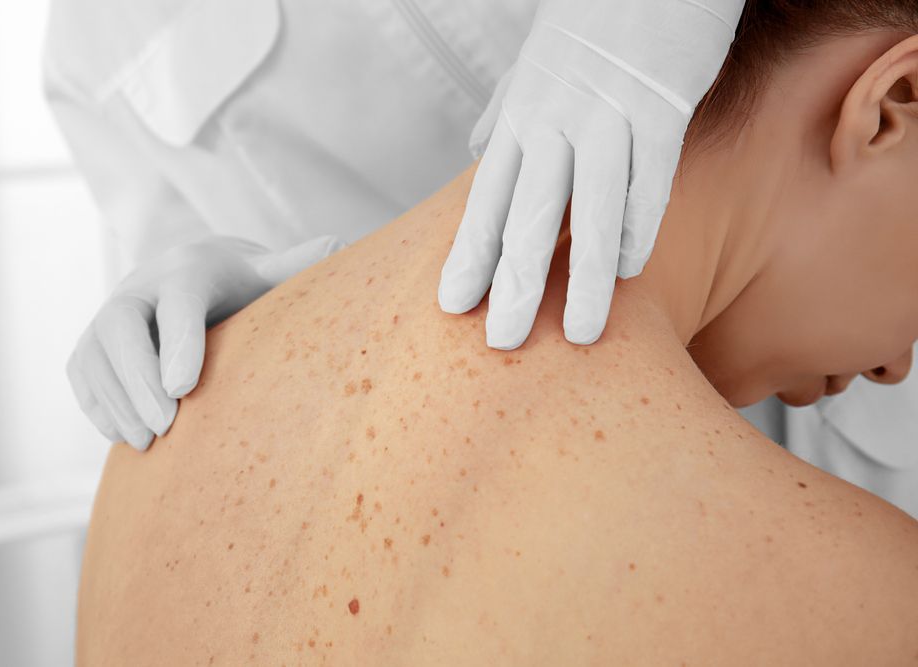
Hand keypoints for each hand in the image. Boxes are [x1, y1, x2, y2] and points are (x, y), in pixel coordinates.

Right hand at [67, 234, 344, 449]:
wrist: (193, 281)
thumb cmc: (244, 288)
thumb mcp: (271, 275)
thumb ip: (300, 266)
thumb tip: (342, 244)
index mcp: (189, 268)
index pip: (177, 300)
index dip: (179, 342)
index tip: (185, 389)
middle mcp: (140, 286)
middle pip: (119, 325)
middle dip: (137, 377)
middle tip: (166, 427)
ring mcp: (108, 314)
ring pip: (92, 353)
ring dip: (116, 400)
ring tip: (147, 442)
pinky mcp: (90, 344)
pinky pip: (80, 374)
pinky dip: (97, 406)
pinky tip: (125, 436)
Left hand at [439, 0, 744, 348]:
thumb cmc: (591, 21)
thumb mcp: (532, 67)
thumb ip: (504, 113)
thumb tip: (477, 149)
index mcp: (521, 117)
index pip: (487, 199)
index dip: (469, 254)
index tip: (453, 305)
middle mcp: (554, 122)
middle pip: (527, 216)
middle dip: (514, 284)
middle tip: (502, 343)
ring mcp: (607, 117)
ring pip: (590, 210)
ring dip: (586, 278)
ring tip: (581, 334)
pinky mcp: (661, 108)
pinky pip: (649, 180)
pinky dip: (638, 226)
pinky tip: (630, 269)